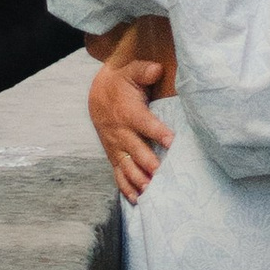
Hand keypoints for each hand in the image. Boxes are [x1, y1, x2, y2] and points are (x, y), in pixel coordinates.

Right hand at [89, 46, 174, 200]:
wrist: (97, 95)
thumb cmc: (121, 83)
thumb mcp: (131, 71)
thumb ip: (145, 71)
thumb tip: (157, 69)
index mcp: (129, 113)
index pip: (145, 124)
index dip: (158, 133)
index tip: (172, 142)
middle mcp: (121, 133)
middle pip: (137, 151)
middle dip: (149, 165)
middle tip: (163, 176)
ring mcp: (116, 147)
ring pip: (127, 167)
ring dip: (139, 181)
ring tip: (152, 192)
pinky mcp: (114, 156)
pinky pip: (118, 175)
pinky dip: (126, 188)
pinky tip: (137, 200)